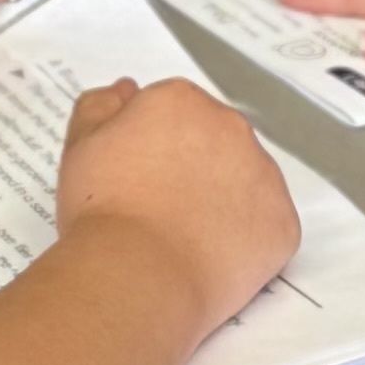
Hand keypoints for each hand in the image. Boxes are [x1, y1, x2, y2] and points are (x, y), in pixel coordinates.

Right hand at [55, 73, 299, 331]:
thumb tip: (126, 90)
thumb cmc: (105, 209)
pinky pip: (267, 225)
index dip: (152, 146)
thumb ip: (101, 107)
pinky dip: (245, 239)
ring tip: (185, 236)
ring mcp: (264, 175)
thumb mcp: (81, 146)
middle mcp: (232, 127)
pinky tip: (211, 256)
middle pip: (215, 140)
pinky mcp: (283, 223)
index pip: (173, 113)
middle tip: (159, 207)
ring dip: (224, 198)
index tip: (136, 177)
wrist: (138, 274)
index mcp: (182, 101)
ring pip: (245, 180)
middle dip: (193, 166)